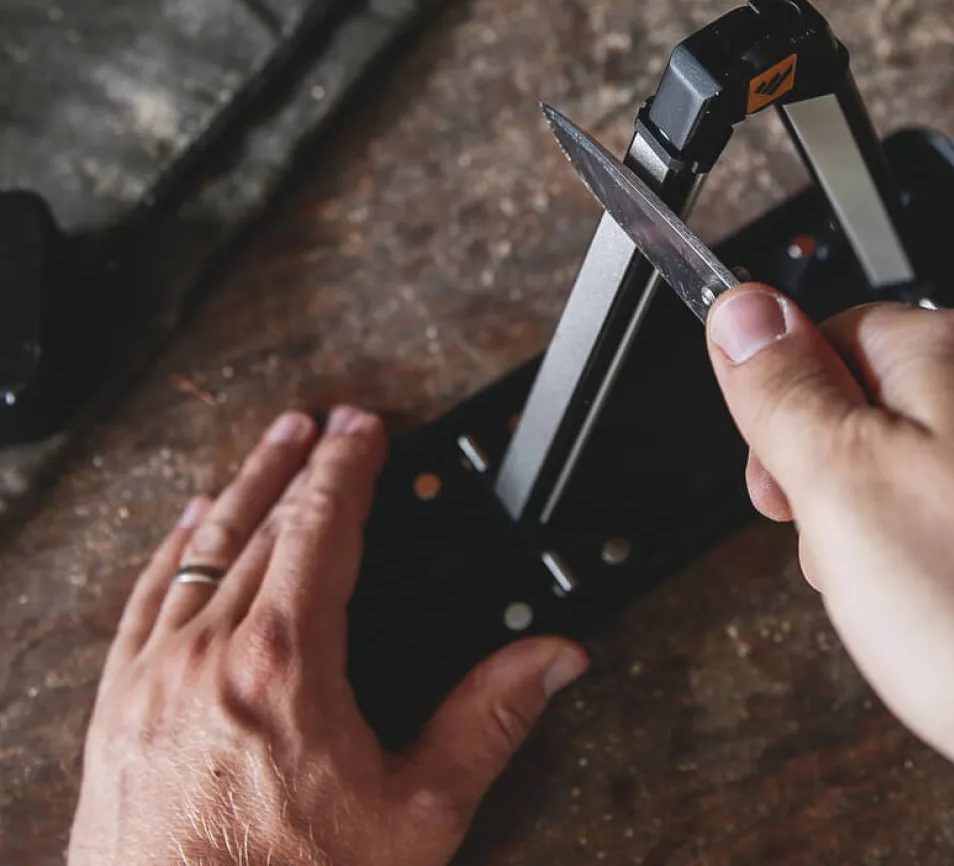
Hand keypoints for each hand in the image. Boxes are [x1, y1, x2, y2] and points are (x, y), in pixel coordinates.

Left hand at [69, 407, 587, 865]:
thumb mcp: (417, 814)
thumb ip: (488, 722)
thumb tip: (552, 660)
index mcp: (286, 663)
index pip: (323, 527)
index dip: (348, 468)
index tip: (364, 429)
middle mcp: (209, 654)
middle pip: (260, 524)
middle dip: (299, 465)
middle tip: (325, 424)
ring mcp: (151, 680)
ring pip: (198, 552)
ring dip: (237, 490)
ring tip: (266, 448)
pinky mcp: (115, 715)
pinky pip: (142, 605)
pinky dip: (169, 554)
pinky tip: (184, 532)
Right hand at [704, 286, 953, 865]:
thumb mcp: (846, 489)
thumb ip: (784, 389)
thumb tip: (742, 309)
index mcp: (951, 352)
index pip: (822, 338)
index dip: (783, 423)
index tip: (782, 493)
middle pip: (882, 411)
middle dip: (847, 495)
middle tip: (855, 567)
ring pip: (941, 481)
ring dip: (908, 546)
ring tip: (929, 615)